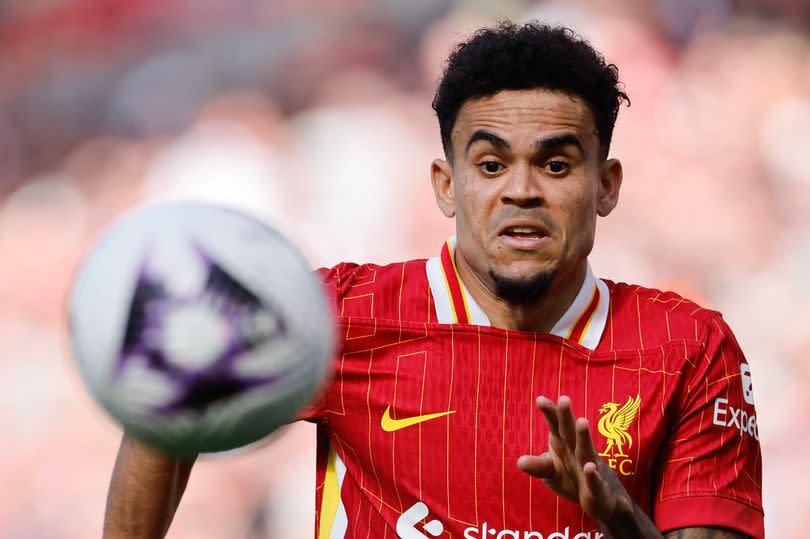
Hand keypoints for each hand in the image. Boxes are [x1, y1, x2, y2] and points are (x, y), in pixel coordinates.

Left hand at [517, 395, 633, 522]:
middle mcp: (577, 451)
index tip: (540, 399)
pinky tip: (589, 468)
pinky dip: (592, 475)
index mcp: (564, 443)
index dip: (550, 412)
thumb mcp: (550, 471)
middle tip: (564, 398)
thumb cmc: (571, 478)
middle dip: (567, 416)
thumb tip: (520, 461)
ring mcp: (589, 467)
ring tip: (582, 421)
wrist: (601, 499)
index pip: (556, 424)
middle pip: (570, 431)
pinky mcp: (597, 488)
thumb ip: (537, 465)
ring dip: (584, 436)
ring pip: (585, 449)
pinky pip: (594, 481)